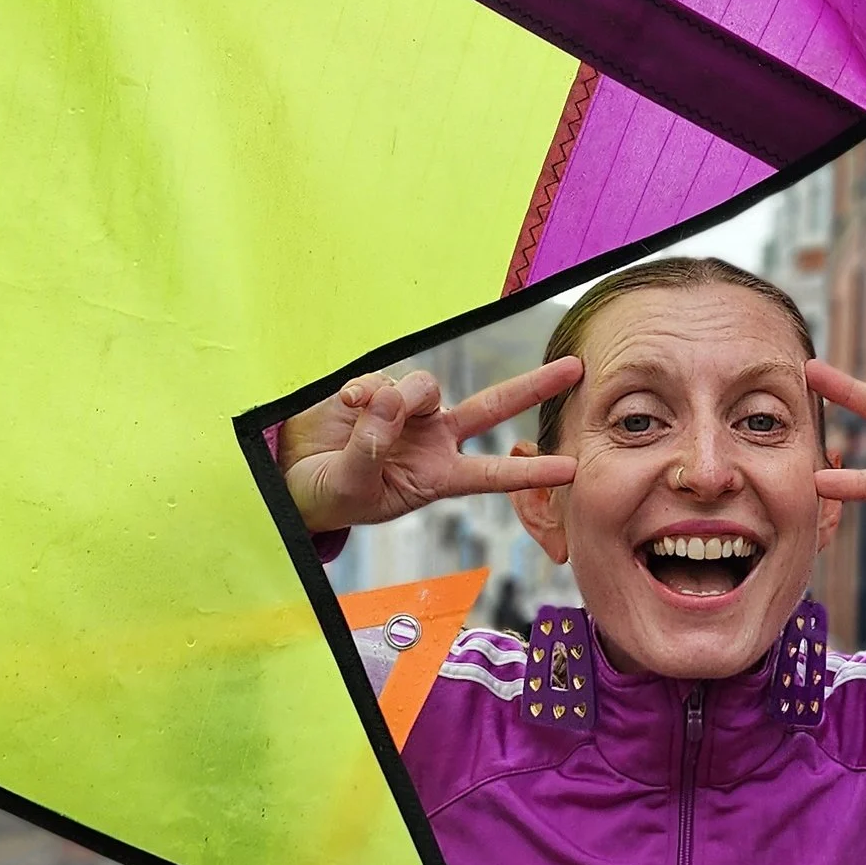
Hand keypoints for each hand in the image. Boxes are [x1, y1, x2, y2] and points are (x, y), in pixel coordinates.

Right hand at [281, 358, 580, 532]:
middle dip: (534, 386)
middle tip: (576, 368)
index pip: (492, 474)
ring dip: (405, 397)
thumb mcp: (351, 486)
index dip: (531, 471)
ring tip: (369, 414)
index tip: (572, 468)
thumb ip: (372, 449)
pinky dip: (366, 391)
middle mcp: (432, 441)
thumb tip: (391, 404)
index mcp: (436, 477)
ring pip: (429, 387)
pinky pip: (385, 379)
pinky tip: (347, 405)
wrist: (289, 477)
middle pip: (493, 408)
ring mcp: (408, 413)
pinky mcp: (379, 390)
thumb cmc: (327, 496)